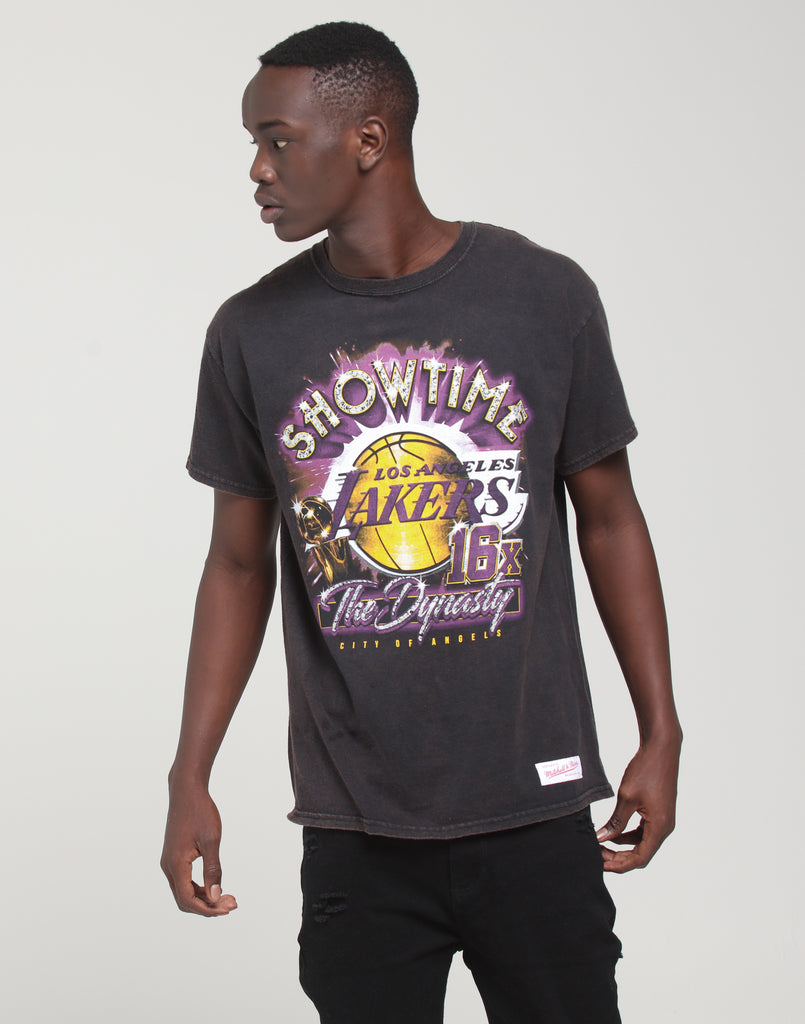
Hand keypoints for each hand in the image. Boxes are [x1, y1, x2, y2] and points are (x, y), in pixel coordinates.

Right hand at [160, 778, 237, 915]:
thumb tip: (216, 896)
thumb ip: (213, 870)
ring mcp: (169, 862)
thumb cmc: (200, 812)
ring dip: (204, 897)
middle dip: (207, 906)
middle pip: (184, 900)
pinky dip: (199, 887)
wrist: (186, 791)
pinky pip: (184, 880)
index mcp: (175, 864)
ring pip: (184, 891)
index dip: (208, 909)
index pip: (188, 900)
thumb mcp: (211, 841)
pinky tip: (214, 884)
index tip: (228, 908)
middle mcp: (168, 866)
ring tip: (227, 896)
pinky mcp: (173, 856)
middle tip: (232, 904)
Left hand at [596, 731, 680, 872]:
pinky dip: (628, 835)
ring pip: (642, 843)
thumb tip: (602, 838)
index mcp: (660, 827)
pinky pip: (644, 831)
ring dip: (622, 847)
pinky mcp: (659, 812)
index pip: (639, 858)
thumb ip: (616, 821)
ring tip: (601, 844)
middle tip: (597, 855)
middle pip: (641, 854)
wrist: (662, 748)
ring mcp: (663, 820)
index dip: (619, 864)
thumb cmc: (646, 770)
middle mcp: (665, 827)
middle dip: (618, 857)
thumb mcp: (627, 797)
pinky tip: (612, 831)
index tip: (599, 863)